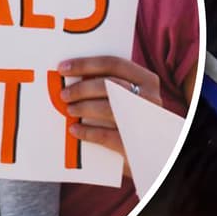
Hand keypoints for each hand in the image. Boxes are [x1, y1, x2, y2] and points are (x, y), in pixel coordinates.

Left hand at [58, 56, 161, 179]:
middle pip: (109, 84)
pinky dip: (87, 132)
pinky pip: (106, 135)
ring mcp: (143, 120)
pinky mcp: (135, 143)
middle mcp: (148, 97)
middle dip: (82, 88)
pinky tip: (74, 130)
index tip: (63, 68)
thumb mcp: (131, 97)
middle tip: (64, 94)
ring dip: (83, 108)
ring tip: (69, 110)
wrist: (154, 151)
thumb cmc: (135, 119)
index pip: (114, 64)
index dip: (85, 64)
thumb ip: (111, 85)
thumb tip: (74, 76)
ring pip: (108, 108)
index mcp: (147, 80)